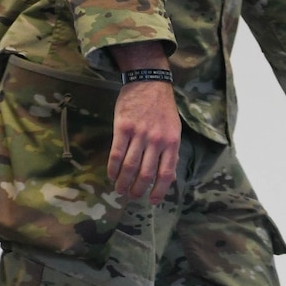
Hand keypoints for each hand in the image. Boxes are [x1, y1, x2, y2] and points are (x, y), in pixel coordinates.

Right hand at [107, 49, 181, 201]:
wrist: (149, 83)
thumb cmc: (163, 109)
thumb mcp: (174, 130)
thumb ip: (171, 153)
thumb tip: (168, 177)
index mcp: (172, 143)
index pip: (166, 173)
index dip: (159, 191)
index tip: (152, 201)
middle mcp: (156, 140)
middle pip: (146, 173)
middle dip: (137, 189)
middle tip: (131, 196)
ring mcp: (139, 134)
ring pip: (129, 166)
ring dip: (123, 182)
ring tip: (119, 190)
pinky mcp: (123, 128)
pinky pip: (116, 153)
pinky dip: (112, 168)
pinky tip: (111, 175)